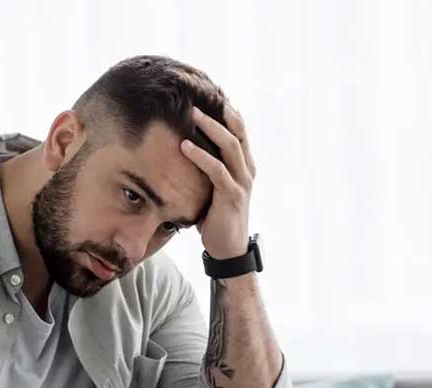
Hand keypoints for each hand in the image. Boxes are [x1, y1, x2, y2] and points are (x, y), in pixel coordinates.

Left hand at [180, 102, 256, 259]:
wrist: (228, 248)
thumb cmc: (216, 216)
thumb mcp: (214, 187)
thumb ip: (208, 168)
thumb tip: (184, 147)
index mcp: (245, 165)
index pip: (240, 130)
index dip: (227, 111)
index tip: (209, 94)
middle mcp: (247, 170)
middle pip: (238, 132)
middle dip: (218, 113)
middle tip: (197, 98)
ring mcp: (242, 182)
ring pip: (230, 147)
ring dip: (211, 128)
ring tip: (192, 114)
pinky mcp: (232, 196)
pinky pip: (217, 171)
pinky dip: (201, 157)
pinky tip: (184, 147)